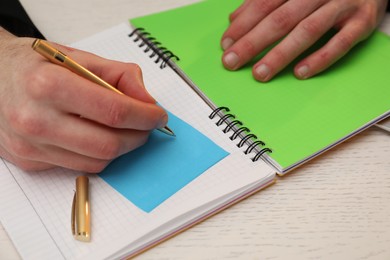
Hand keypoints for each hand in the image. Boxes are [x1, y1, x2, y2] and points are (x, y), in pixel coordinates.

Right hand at [0, 28, 167, 171]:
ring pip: (97, 162)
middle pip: (108, 144)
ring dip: (121, 148)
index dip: (145, 116)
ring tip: (124, 130)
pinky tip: (96, 136)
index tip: (158, 116)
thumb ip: (119, 75)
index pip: (113, 111)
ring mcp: (30, 146)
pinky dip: (97, 154)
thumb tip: (147, 100)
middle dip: (138, 137)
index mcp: (48, 85)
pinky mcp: (30, 162)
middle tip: (146, 126)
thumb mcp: (76, 56)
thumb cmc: (33, 65)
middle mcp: (36, 119)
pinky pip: (79, 167)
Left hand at [221, 0, 387, 80]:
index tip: (226, 44)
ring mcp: (343, 5)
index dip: (243, 24)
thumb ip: (264, 2)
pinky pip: (341, 42)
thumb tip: (234, 19)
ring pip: (307, 30)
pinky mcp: (363, 21)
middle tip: (232, 61)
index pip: (264, 3)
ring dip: (281, 54)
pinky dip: (320, 58)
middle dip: (253, 42)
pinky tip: (300, 72)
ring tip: (260, 73)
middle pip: (281, 18)